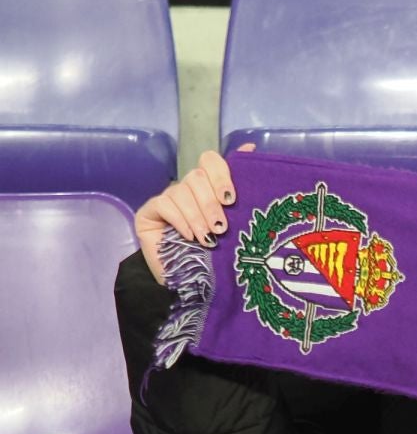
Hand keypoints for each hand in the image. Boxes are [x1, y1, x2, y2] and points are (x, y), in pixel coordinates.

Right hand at [133, 143, 254, 283]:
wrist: (192, 286)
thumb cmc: (219, 257)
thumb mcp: (239, 225)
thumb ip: (244, 191)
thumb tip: (251, 148)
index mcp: (210, 189)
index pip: (211, 161)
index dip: (221, 173)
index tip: (231, 199)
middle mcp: (188, 190)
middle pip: (196, 176)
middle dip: (210, 202)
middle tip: (221, 227)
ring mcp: (167, 200)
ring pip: (181, 190)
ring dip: (197, 215)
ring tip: (207, 238)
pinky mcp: (149, 212)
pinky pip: (164, 203)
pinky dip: (180, 220)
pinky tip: (189, 236)